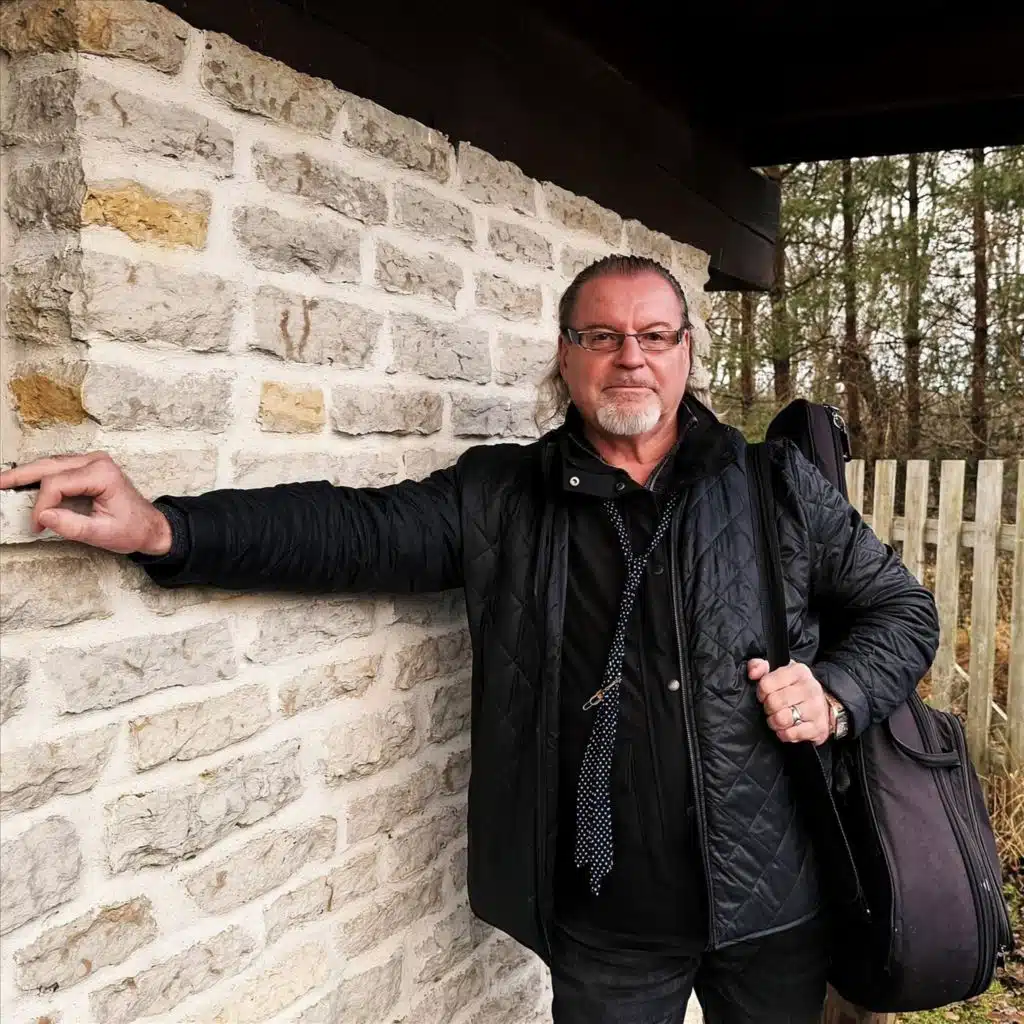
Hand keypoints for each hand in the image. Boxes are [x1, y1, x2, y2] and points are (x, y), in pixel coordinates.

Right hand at [0, 453, 171, 554]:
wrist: (150, 526)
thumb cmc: (132, 530)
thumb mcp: (102, 534)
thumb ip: (72, 526)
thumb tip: (44, 516)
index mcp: (102, 474)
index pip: (57, 483)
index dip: (42, 505)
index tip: (38, 525)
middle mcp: (97, 462)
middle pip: (49, 465)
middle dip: (20, 476)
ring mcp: (93, 462)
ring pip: (51, 463)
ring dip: (27, 473)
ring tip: (4, 482)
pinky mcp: (89, 467)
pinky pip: (59, 467)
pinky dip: (40, 475)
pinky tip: (24, 481)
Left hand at [747, 659, 830, 745]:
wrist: (822, 704)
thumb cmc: (794, 688)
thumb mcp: (778, 671)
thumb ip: (759, 666)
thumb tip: (752, 673)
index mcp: (799, 671)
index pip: (766, 684)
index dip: (761, 693)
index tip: (764, 695)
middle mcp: (810, 688)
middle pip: (773, 702)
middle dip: (767, 708)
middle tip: (771, 708)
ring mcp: (816, 708)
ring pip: (782, 719)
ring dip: (774, 722)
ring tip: (777, 719)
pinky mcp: (818, 728)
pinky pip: (791, 734)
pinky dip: (784, 734)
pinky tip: (786, 728)